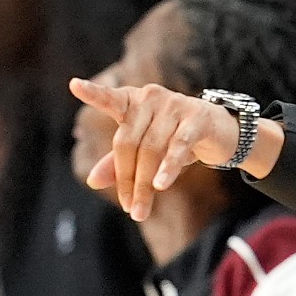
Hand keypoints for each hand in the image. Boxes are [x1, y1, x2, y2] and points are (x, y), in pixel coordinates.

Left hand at [68, 77, 244, 221]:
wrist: (221, 132)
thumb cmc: (176, 138)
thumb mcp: (146, 150)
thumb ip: (118, 162)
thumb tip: (92, 181)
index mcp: (132, 102)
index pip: (110, 99)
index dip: (93, 93)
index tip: (74, 85)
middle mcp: (150, 98)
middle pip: (128, 143)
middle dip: (127, 179)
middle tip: (129, 209)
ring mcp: (174, 105)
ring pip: (151, 150)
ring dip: (145, 184)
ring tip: (141, 211)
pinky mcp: (197, 118)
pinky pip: (178, 146)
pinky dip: (168, 168)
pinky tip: (160, 185)